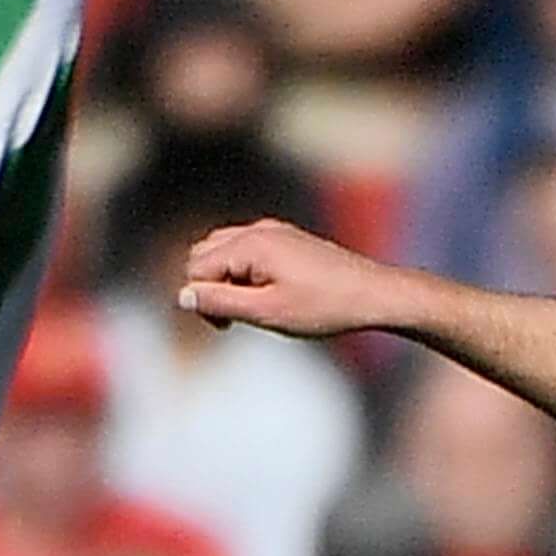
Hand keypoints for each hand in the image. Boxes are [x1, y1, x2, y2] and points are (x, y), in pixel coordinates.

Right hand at [173, 218, 414, 342]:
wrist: (374, 294)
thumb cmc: (324, 307)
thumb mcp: (267, 312)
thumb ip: (220, 303)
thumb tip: (182, 296)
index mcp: (250, 244)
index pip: (195, 267)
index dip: (201, 300)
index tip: (226, 327)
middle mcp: (258, 229)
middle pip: (203, 253)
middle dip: (208, 285)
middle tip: (235, 320)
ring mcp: (273, 231)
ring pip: (222, 249)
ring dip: (224, 278)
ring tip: (250, 308)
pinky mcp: (286, 238)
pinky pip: (246, 248)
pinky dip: (243, 271)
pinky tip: (266, 294)